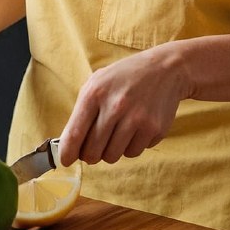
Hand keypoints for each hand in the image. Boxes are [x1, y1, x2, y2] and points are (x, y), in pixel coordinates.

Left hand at [58, 42, 187, 166]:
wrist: (164, 69)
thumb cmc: (124, 78)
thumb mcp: (97, 83)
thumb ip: (81, 112)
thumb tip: (69, 145)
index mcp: (95, 93)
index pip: (74, 134)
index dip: (67, 153)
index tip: (65, 160)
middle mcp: (115, 106)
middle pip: (92, 152)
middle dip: (90, 154)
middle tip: (95, 146)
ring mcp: (136, 118)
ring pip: (112, 156)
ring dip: (111, 150)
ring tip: (117, 133)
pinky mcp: (154, 129)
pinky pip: (133, 153)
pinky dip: (131, 146)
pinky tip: (135, 129)